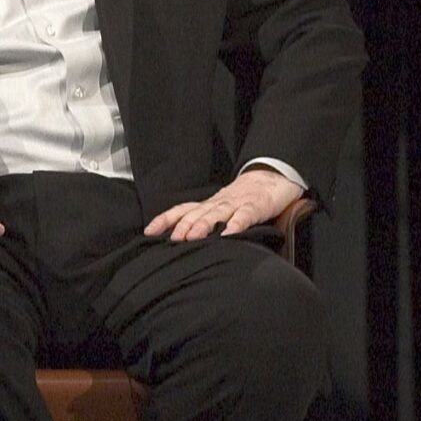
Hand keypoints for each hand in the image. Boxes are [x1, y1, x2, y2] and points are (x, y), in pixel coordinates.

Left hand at [143, 167, 303, 242]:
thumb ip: (205, 223)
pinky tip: (230, 235)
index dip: (165, 220)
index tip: (149, 232)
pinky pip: (245, 215)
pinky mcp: (255, 206)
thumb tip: (182, 242)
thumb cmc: (243, 198)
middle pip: (196, 214)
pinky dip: (237, 224)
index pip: (181, 211)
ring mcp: (236, 204)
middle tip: (173, 240)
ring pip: (216, 214)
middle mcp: (218, 204)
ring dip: (203, 225)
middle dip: (183, 227)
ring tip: (193, 237)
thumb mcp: (221, 210)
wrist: (272, 178)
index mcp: (208, 206)